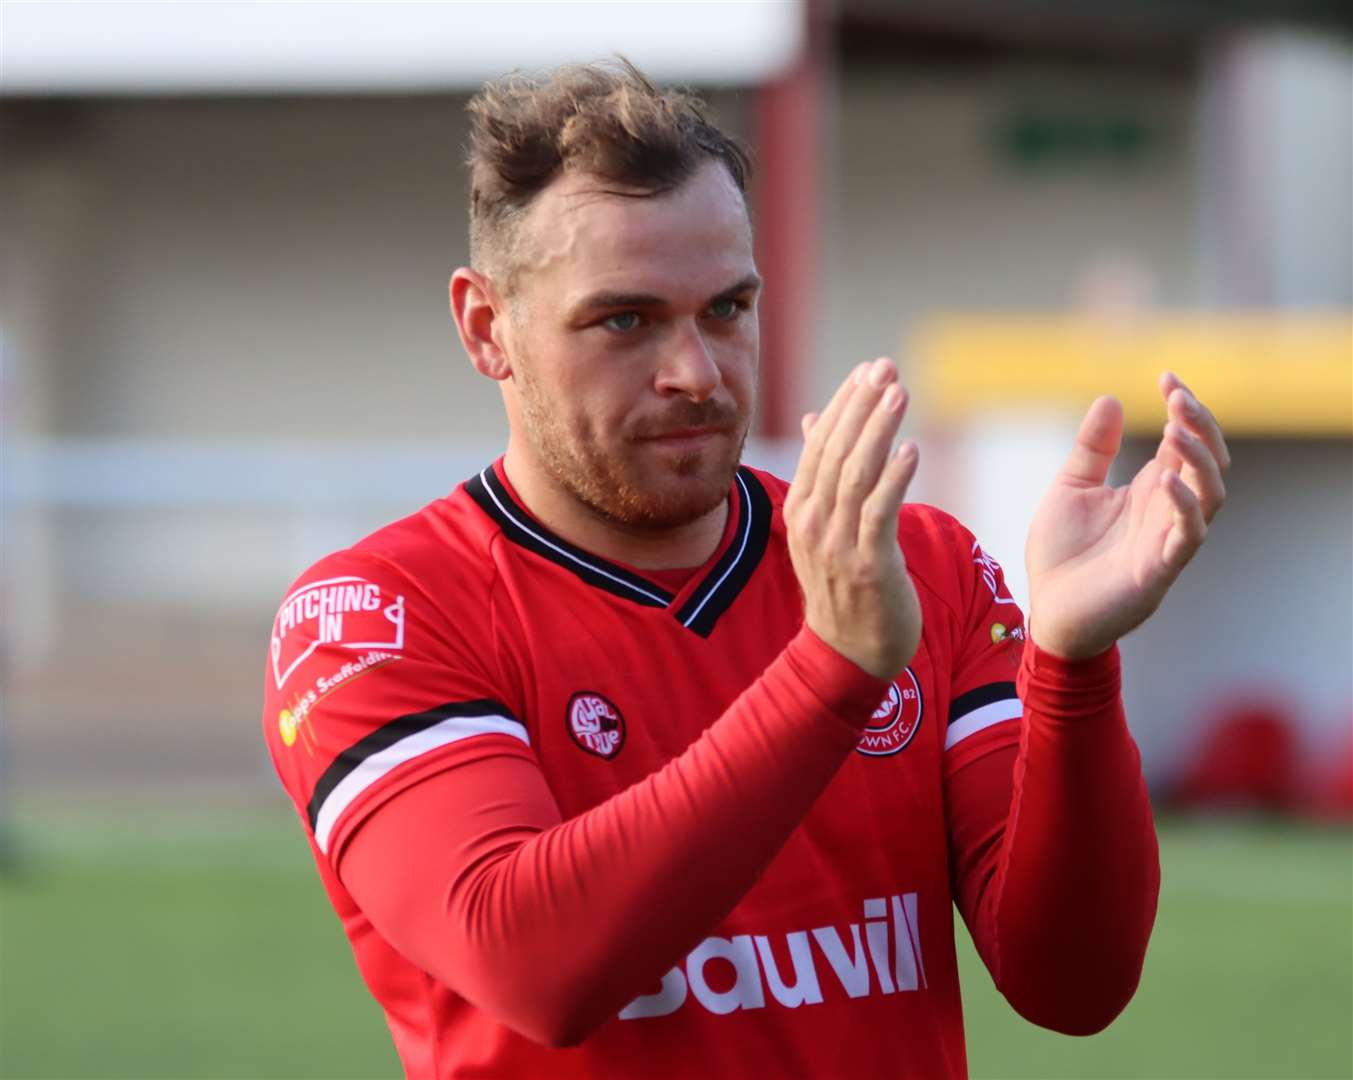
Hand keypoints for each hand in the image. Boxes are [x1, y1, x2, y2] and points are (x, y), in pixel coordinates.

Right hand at [784, 357, 921, 678]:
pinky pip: (878, 513)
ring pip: (855, 475)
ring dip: (878, 430)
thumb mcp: (823, 528)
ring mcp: (837, 545)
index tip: (868, 369)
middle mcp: (813, 523)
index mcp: (801, 509)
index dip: (844, 403)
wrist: (848, 653)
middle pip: (836, 451)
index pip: (820, 444)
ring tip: (900, 393)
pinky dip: (893, 479)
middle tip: (886, 368)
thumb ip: (821, 474)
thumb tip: (816, 417)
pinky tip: (910, 449)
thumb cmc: (843, 586)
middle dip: (862, 405)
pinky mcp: (868, 565)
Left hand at [1026, 372, 1229, 659]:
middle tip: (1178, 396)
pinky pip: (1188, 535)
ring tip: (1176, 429)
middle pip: (1209, 462)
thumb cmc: (1061, 554)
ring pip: (1210, 495)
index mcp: (1150, 489)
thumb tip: (1111, 398)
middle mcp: (1166, 510)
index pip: (1185, 442)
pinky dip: (1184, 505)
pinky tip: (1166, 478)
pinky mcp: (1159, 569)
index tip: (1167, 377)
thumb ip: (1093, 448)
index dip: (1184, 409)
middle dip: (1201, 426)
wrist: (1048, 611)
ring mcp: (1167, 539)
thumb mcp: (1071, 488)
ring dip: (1199, 459)